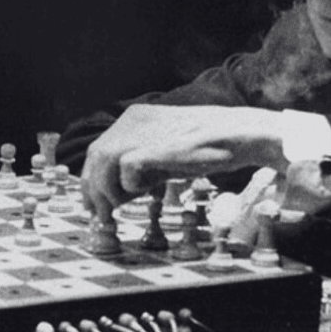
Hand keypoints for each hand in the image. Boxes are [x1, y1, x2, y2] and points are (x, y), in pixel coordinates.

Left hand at [79, 104, 285, 217]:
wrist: (238, 134)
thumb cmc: (208, 146)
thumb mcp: (166, 153)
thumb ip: (143, 167)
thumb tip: (121, 191)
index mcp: (135, 118)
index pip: (99, 149)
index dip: (92, 177)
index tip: (94, 201)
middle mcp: (133, 121)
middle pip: (96, 156)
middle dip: (93, 188)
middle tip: (100, 213)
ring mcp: (142, 132)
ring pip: (104, 163)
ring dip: (108, 190)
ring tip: (119, 208)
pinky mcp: (154, 148)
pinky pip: (127, 172)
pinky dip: (131, 187)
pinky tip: (151, 192)